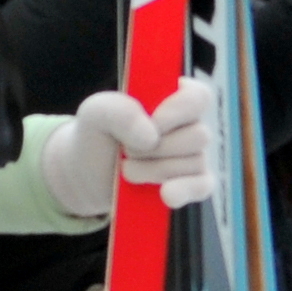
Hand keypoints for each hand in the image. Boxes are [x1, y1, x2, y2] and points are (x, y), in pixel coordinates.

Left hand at [41, 77, 216, 215]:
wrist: (89, 175)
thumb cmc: (98, 135)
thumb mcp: (96, 112)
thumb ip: (119, 110)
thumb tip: (151, 136)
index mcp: (173, 98)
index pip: (199, 96)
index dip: (180, 110)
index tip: (154, 121)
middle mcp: (189, 126)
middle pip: (199, 135)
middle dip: (158, 147)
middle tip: (128, 150)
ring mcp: (194, 156)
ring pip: (195, 163)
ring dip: (155, 169)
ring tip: (128, 169)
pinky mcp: (192, 184)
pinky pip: (202, 186)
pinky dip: (183, 190)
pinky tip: (165, 194)